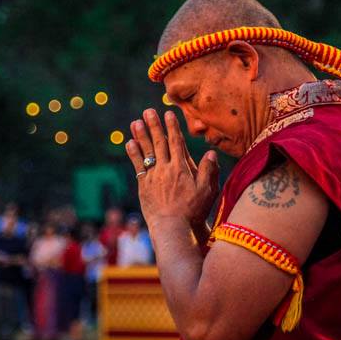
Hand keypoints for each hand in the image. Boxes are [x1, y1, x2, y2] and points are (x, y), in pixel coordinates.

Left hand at [126, 109, 218, 229]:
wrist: (172, 228)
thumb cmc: (193, 211)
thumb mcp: (207, 191)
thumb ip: (208, 170)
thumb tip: (211, 152)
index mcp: (181, 168)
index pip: (176, 142)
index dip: (172, 127)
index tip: (168, 113)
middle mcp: (166, 169)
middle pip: (159, 143)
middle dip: (154, 125)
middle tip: (148, 111)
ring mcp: (153, 177)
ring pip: (146, 151)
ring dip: (140, 135)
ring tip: (136, 122)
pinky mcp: (144, 187)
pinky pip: (137, 166)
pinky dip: (134, 154)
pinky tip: (129, 143)